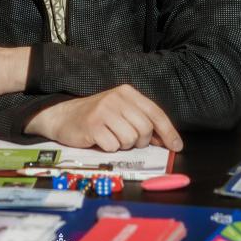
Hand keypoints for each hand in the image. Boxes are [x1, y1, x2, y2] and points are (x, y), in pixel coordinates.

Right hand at [25, 84, 182, 151]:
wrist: (63, 116)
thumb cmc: (96, 116)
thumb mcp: (121, 112)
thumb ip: (142, 121)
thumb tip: (165, 140)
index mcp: (127, 92)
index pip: (155, 113)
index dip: (168, 132)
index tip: (177, 146)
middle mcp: (117, 98)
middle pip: (144, 129)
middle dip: (140, 141)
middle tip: (127, 140)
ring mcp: (104, 110)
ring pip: (130, 140)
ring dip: (122, 145)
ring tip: (111, 137)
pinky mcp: (93, 125)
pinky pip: (113, 146)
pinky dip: (109, 148)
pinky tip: (100, 140)